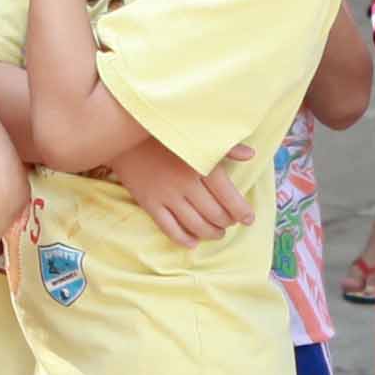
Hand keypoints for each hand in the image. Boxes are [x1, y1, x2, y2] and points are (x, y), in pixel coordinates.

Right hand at [110, 142, 250, 246]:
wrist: (124, 133)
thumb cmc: (166, 132)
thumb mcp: (197, 135)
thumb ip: (226, 147)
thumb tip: (251, 155)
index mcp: (203, 166)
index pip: (230, 198)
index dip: (242, 212)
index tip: (249, 218)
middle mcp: (187, 184)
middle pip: (215, 214)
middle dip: (227, 223)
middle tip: (230, 223)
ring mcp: (167, 196)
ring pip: (195, 225)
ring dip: (210, 233)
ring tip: (217, 233)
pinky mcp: (150, 203)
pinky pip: (170, 229)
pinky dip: (184, 239)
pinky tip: (193, 242)